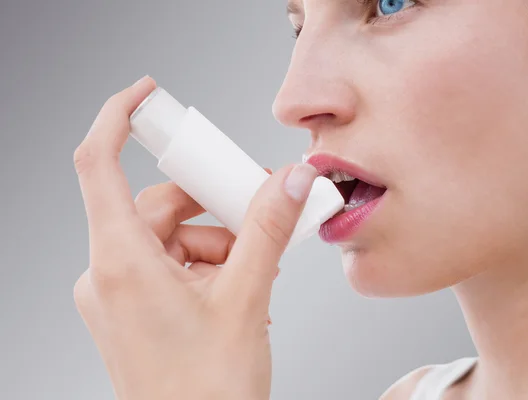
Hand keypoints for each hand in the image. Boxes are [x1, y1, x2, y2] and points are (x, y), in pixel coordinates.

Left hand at [73, 76, 317, 399]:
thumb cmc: (205, 391)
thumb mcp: (246, 298)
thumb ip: (269, 229)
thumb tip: (290, 181)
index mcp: (121, 263)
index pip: (97, 164)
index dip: (118, 118)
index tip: (147, 95)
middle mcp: (107, 274)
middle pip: (157, 205)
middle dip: (213, 208)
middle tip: (259, 213)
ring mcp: (117, 293)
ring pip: (169, 236)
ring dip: (217, 243)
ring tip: (255, 272)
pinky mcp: (131, 307)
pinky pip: (167, 263)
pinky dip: (205, 265)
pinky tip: (238, 289)